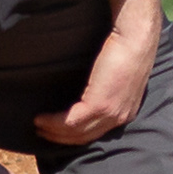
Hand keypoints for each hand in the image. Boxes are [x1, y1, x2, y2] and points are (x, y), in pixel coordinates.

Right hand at [33, 0, 155, 145]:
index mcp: (127, 111)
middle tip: (42, 132)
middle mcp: (121, 116)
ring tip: (38, 125)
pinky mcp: (99, 105)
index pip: (97, 131)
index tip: (57, 131)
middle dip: (61, 137)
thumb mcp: (117, 77)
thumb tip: (86, 94)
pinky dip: (53, 122)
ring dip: (53, 131)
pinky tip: (41, 118)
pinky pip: (70, 122)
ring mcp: (111, 113)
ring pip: (76, 132)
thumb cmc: (126, 48)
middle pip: (85, 136)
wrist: (134, 36)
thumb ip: (106, 90)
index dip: (75, 134)